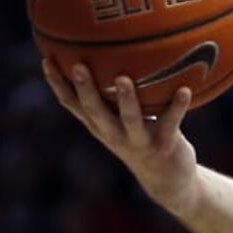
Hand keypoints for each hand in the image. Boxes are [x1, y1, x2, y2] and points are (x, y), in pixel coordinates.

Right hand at [42, 60, 198, 213]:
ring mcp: (139, 140)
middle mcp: (114, 134)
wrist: (167, 179)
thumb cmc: (143, 138)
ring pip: (130, 119)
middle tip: (79, 65)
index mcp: (100, 125)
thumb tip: (112, 52)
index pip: (72, 104)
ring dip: (126, 99)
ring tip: (123, 78)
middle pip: (94, 111)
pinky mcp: (164, 144)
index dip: (58, 85)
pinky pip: (171, 122)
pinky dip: (177, 106)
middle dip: (85, 89)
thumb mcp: (122, 118)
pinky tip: (185, 89)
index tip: (47, 60)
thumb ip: (114, 95)